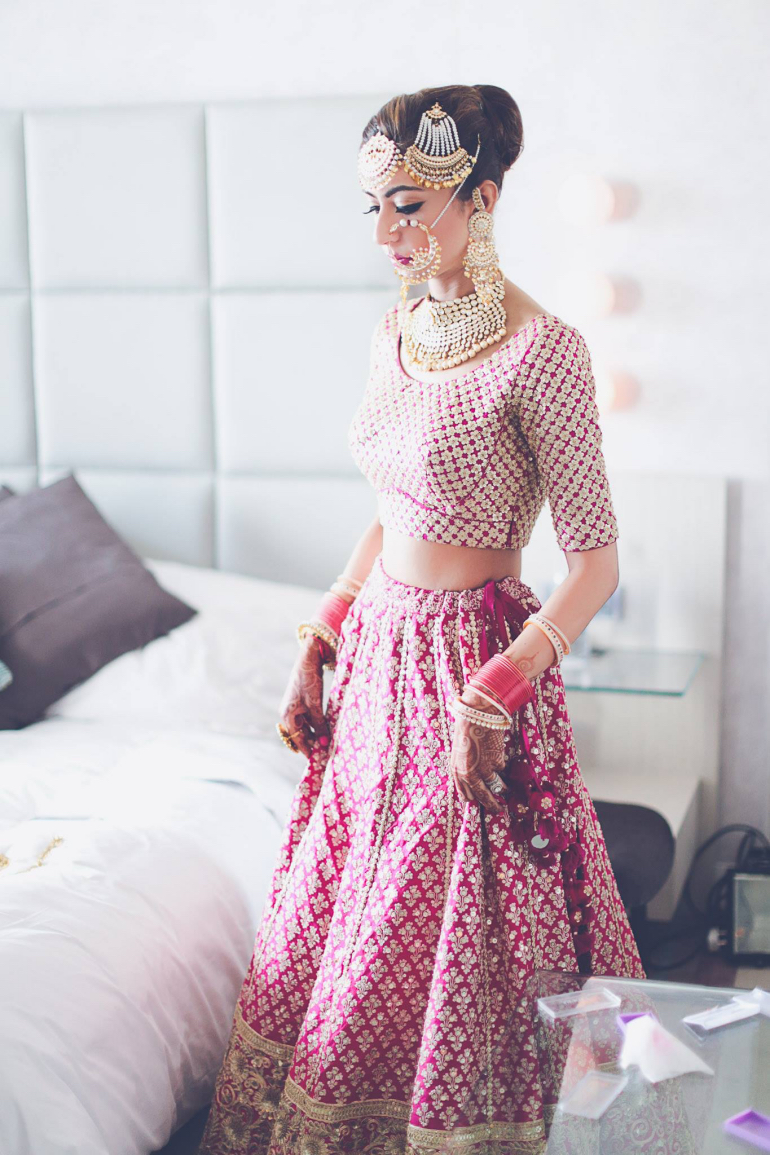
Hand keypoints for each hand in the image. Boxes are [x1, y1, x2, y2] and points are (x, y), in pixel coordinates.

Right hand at [278, 637, 330, 757]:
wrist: (309, 659)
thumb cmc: (309, 681)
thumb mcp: (315, 705)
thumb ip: (320, 724)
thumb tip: (325, 744)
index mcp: (287, 715)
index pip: (297, 739)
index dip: (307, 750)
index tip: (317, 760)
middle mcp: (288, 713)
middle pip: (300, 734)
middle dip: (312, 743)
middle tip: (326, 753)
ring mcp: (295, 707)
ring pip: (306, 726)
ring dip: (316, 734)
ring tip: (328, 743)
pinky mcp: (302, 702)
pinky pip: (309, 718)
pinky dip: (317, 725)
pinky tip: (327, 729)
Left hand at [448, 688, 508, 815]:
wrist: (476, 716)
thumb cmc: (466, 731)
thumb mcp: (459, 753)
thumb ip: (465, 768)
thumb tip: (474, 781)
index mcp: (457, 772)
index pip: (466, 795)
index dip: (474, 799)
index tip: (480, 803)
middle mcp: (470, 775)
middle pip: (482, 797)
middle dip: (492, 805)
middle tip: (498, 810)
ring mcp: (484, 770)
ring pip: (497, 786)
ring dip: (503, 789)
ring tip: (507, 791)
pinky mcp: (497, 763)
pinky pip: (502, 768)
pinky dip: (501, 763)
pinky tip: (497, 752)